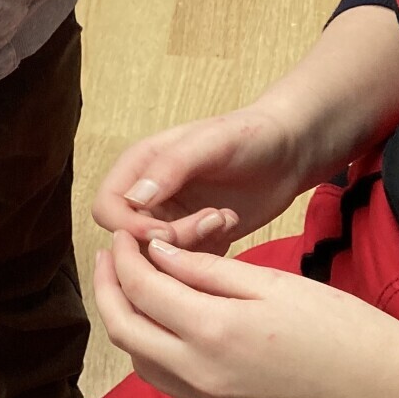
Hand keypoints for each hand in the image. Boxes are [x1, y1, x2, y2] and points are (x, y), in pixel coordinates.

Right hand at [93, 104, 305, 252]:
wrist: (290, 148)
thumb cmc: (248, 134)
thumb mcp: (209, 142)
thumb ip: (169, 167)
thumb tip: (134, 199)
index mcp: (139, 167)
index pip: (107, 209)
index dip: (129, 227)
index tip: (165, 230)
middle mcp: (150, 195)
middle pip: (131, 239)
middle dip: (168, 241)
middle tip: (209, 220)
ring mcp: (173, 218)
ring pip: (160, 255)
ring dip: (192, 244)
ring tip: (224, 216)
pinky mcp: (197, 237)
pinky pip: (187, 263)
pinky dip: (207, 253)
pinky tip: (229, 222)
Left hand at [93, 230, 398, 397]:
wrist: (386, 392)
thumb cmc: (339, 327)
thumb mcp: (272, 284)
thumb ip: (206, 271)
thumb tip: (156, 254)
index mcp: (212, 332)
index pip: (141, 289)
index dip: (125, 257)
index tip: (126, 236)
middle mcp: (199, 375)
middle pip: (124, 330)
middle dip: (109, 288)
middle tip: (111, 256)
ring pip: (140, 362)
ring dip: (127, 322)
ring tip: (132, 287)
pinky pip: (168, 385)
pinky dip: (154, 352)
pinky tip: (165, 327)